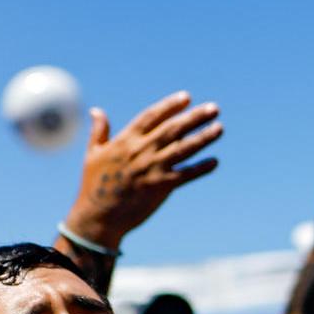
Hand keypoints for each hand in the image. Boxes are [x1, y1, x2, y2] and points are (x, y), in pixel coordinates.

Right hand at [64, 92, 222, 246]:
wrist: (98, 217)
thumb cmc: (94, 185)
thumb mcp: (93, 154)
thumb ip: (99, 132)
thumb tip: (96, 111)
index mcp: (126, 140)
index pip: (151, 116)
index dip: (169, 106)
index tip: (186, 97)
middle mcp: (142, 151)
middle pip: (173, 129)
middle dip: (195, 117)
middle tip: (214, 108)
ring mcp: (152, 168)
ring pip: (183, 149)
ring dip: (203, 137)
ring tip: (219, 128)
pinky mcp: (161, 186)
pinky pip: (185, 174)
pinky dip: (200, 168)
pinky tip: (214, 162)